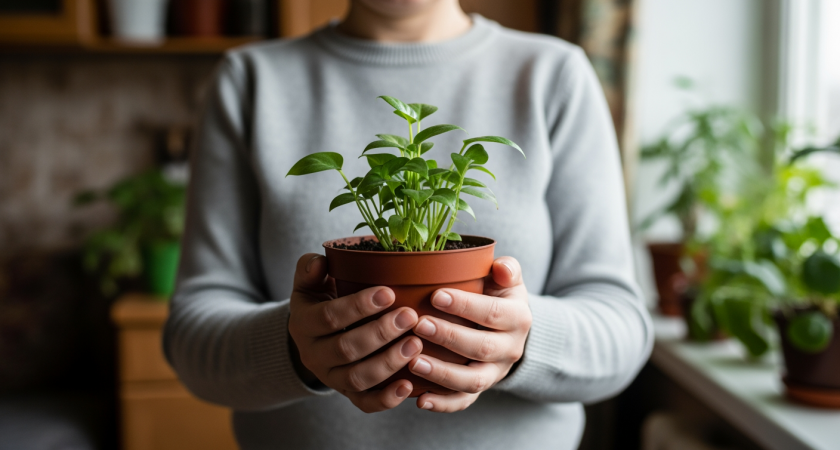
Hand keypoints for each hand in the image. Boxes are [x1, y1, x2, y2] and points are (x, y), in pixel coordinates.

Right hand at [288, 253, 423, 412]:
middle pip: (345, 349)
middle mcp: (313, 355)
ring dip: (388, 362)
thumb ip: (310, 269)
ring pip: (357, 378)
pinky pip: (365, 403)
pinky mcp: (348, 395)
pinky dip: (386, 398)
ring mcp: (331, 378)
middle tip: (410, 316)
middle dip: (380, 333)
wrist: (317, 336)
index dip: (358, 306)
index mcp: (303, 323)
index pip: (329, 317)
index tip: (389, 292)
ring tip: (416, 344)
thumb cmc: (323, 300)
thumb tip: (320, 262)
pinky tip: (408, 384)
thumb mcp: (309, 283)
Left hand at [408, 256, 531, 411]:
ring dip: (442, 374)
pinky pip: (464, 402)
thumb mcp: (507, 279)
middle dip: (449, 337)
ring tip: (413, 362)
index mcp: (518, 318)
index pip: (493, 313)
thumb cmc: (498, 296)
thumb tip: (501, 267)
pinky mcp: (480, 389)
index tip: (435, 296)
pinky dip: (443, 404)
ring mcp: (495, 373)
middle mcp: (511, 349)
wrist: (508, 328)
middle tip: (419, 325)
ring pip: (472, 381)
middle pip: (482, 348)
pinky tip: (420, 400)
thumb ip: (507, 269)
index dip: (465, 305)